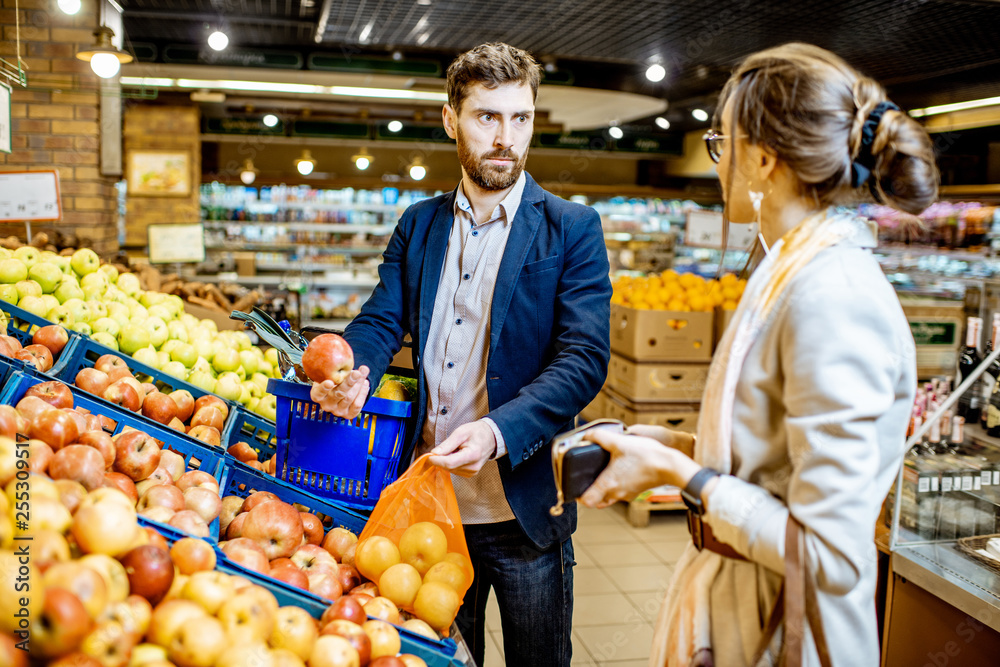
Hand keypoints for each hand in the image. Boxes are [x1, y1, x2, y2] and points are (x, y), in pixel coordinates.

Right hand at [310, 366, 369, 419]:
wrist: (340, 391)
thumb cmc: (333, 379)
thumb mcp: (328, 375)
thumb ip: (334, 370)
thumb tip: (346, 358)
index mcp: (317, 396)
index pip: (319, 394)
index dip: (324, 388)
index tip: (330, 381)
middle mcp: (326, 405)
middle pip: (338, 394)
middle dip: (349, 383)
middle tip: (357, 372)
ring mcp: (337, 411)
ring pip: (349, 398)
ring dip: (358, 384)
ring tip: (363, 372)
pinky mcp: (348, 415)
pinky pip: (357, 405)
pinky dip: (363, 393)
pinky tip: (365, 383)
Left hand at [428, 421, 496, 476]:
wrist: (491, 437)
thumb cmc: (477, 432)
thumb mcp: (461, 432)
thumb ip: (447, 444)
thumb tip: (434, 453)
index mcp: (472, 455)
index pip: (449, 463)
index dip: (436, 460)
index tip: (428, 456)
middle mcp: (473, 467)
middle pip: (448, 467)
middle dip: (440, 459)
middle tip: (442, 448)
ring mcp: (472, 472)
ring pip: (450, 470)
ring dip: (446, 461)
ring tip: (454, 449)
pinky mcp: (470, 474)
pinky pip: (454, 471)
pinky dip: (451, 464)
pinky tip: (457, 455)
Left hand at [578, 428, 700, 508]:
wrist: (671, 465)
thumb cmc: (646, 456)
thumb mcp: (619, 442)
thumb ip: (599, 437)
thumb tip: (586, 435)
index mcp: (608, 483)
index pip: (586, 501)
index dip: (578, 495)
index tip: (576, 485)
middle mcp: (616, 493)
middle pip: (596, 501)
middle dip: (590, 491)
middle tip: (587, 478)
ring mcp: (627, 494)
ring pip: (609, 497)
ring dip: (603, 489)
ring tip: (602, 473)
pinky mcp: (636, 491)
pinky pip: (620, 493)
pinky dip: (616, 485)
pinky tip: (619, 471)